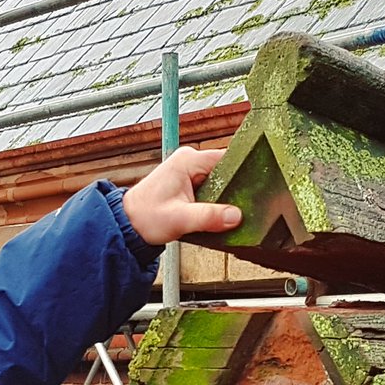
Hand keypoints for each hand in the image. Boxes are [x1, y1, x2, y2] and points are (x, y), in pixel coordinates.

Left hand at [122, 147, 241, 244]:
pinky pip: (212, 190)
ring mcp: (189, 172)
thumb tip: (236, 216)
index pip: (228, 159)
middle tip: (248, 208)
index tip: (257, 188)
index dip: (244, 173)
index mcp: (188, 160)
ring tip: (235, 214)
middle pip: (227, 171)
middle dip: (236, 190)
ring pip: (221, 182)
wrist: (127, 225)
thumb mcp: (179, 219)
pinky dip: (217, 202)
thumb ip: (208, 217)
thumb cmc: (145, 218)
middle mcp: (190, 161)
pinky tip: (222, 215)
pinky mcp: (189, 185)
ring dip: (226, 198)